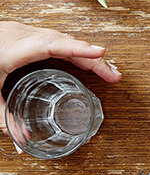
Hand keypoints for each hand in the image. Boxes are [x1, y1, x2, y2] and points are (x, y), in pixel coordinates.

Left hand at [0, 21, 119, 136]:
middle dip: (92, 58)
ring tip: (107, 70)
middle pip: (63, 42)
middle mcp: (18, 35)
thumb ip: (4, 118)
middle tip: (114, 75)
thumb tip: (23, 142)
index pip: (51, 45)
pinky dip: (73, 49)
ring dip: (85, 53)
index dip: (77, 49)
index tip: (100, 53)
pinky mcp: (20, 34)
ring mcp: (20, 31)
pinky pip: (54, 39)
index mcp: (11, 48)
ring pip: (61, 38)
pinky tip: (84, 59)